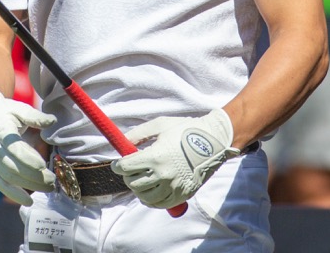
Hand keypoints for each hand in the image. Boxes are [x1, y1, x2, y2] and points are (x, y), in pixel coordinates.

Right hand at [0, 86, 55, 205]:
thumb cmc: (3, 113)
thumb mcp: (18, 109)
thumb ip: (35, 116)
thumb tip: (52, 121)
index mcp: (1, 131)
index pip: (14, 148)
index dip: (28, 158)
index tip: (43, 164)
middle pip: (12, 167)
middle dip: (33, 176)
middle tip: (52, 179)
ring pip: (7, 178)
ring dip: (28, 186)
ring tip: (47, 188)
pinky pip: (0, 185)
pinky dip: (13, 194)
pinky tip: (28, 201)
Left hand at [111, 108, 239, 208]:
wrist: (213, 141)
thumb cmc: (184, 130)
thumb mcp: (159, 125)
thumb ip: (138, 134)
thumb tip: (122, 143)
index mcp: (155, 156)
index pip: (126, 167)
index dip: (117, 166)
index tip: (116, 164)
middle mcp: (163, 175)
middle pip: (133, 183)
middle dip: (127, 176)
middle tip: (129, 170)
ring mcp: (173, 187)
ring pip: (144, 197)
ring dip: (138, 189)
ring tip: (140, 180)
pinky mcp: (182, 195)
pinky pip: (160, 204)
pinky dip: (151, 200)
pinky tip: (150, 192)